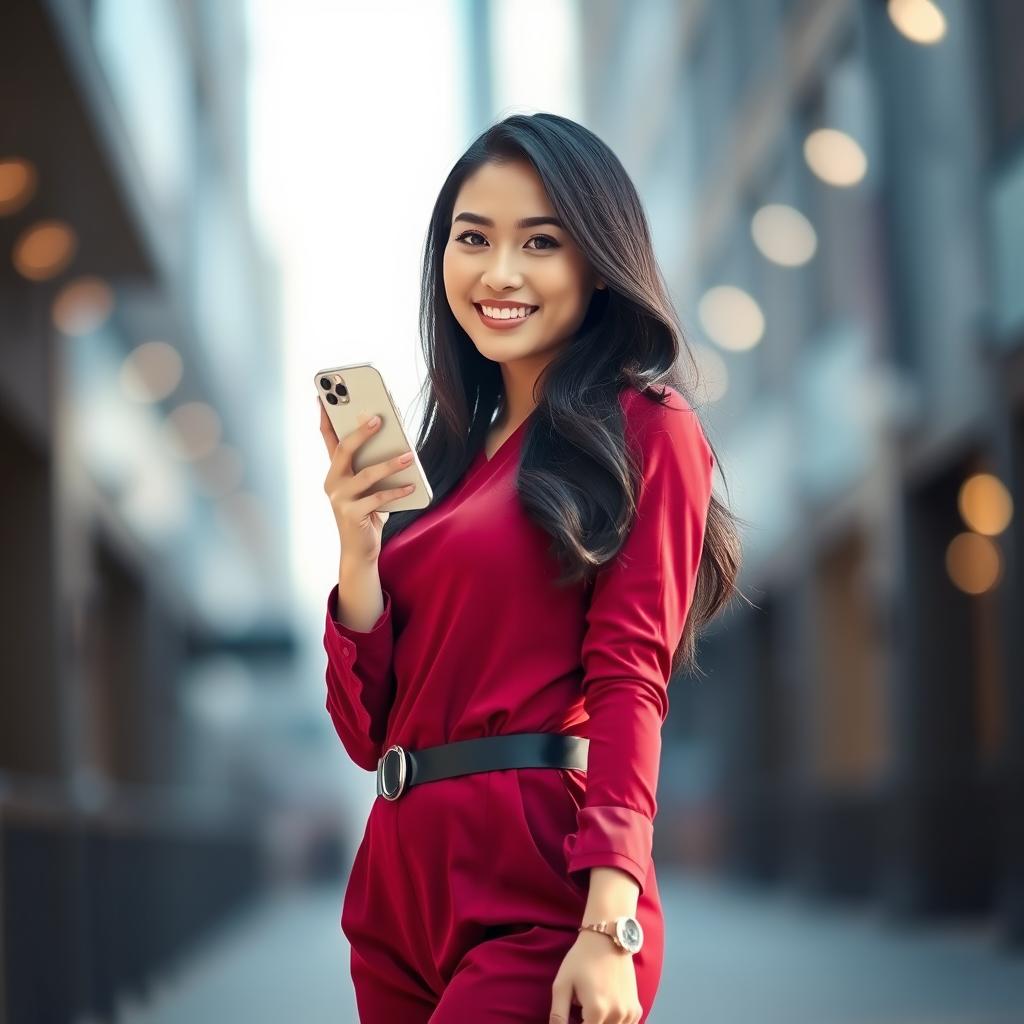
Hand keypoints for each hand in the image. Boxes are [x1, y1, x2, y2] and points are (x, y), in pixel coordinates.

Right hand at [319, 400, 415, 564]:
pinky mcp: (350, 514)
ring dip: (390, 464)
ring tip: (409, 455)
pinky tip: (411, 486)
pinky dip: (396, 491)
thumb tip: (398, 444)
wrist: (359, 550)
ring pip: (365, 474)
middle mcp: (332, 482)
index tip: (325, 395)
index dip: (325, 417)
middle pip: (344, 450)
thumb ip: (374, 466)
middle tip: (378, 418)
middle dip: (361, 432)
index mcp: (335, 471)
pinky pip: (377, 498)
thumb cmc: (368, 512)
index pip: (328, 438)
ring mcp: (339, 498)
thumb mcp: (369, 486)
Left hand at [550, 930, 642, 1023]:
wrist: (608, 938)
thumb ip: (558, 1015)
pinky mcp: (636, 1009)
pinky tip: (605, 1009)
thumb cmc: (581, 959)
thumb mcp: (562, 984)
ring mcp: (629, 1013)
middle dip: (587, 1023)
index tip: (575, 1014)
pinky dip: (614, 1023)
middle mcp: (616, 1015)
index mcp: (597, 1011)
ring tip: (591, 1007)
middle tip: (581, 1008)